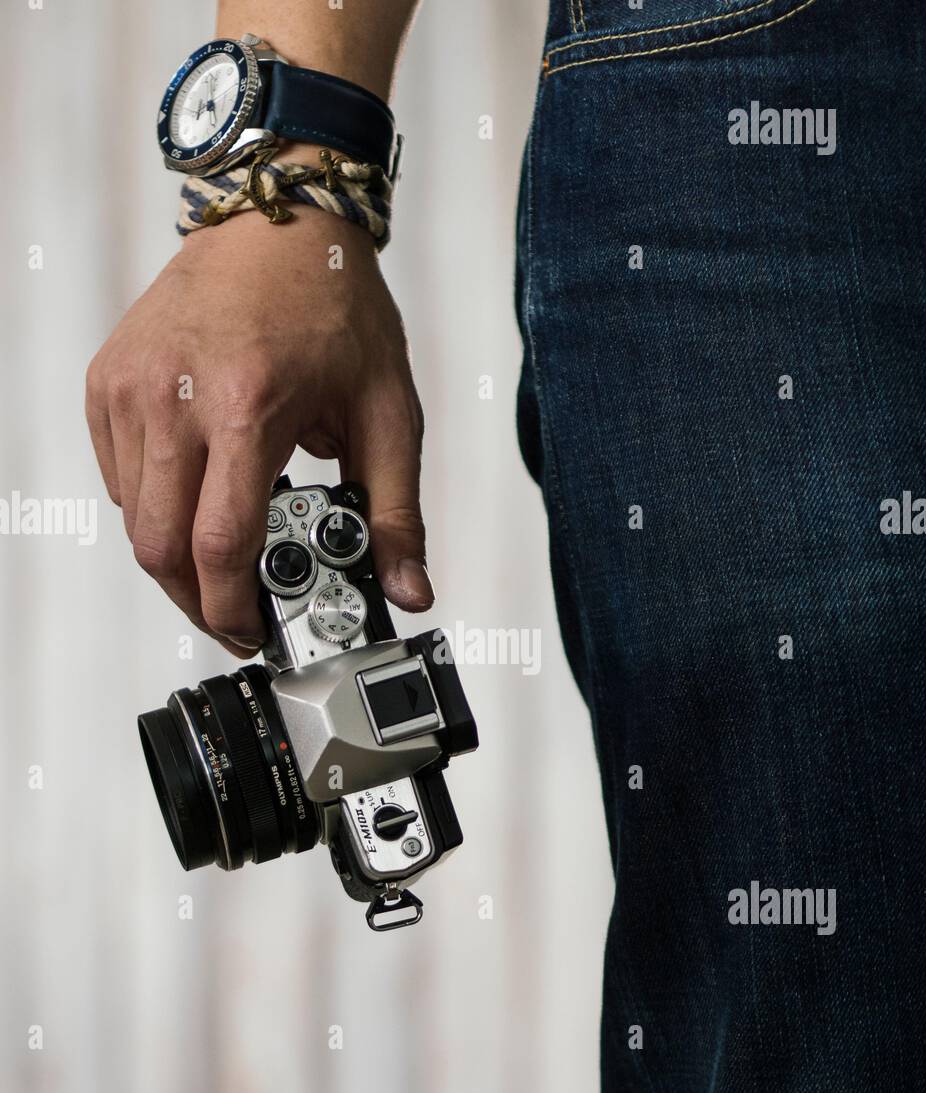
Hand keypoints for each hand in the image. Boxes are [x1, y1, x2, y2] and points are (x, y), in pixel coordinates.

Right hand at [85, 208, 429, 658]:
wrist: (278, 219)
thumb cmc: (333, 305)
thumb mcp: (388, 411)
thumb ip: (396, 511)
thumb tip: (408, 590)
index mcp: (247, 407)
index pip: (219, 546)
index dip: (233, 609)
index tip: (254, 631)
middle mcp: (174, 398)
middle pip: (160, 549)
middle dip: (197, 601)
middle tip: (236, 613)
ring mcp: (131, 388)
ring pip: (134, 520)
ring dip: (175, 557)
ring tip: (225, 554)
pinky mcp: (109, 381)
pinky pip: (118, 478)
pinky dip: (152, 508)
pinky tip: (197, 497)